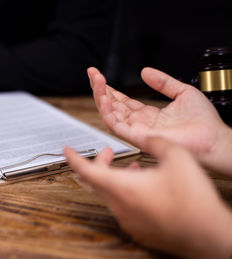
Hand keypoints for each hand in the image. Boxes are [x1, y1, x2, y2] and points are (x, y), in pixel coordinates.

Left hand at [64, 138, 231, 258]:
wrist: (209, 236)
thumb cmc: (192, 201)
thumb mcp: (176, 157)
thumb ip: (156, 142)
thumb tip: (147, 138)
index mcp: (121, 187)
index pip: (86, 171)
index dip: (74, 158)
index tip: (67, 151)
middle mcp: (119, 205)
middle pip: (97, 181)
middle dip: (100, 163)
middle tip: (109, 152)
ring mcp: (127, 220)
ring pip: (111, 193)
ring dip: (115, 177)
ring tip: (133, 166)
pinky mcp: (138, 229)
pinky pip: (123, 207)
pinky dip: (125, 192)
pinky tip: (144, 186)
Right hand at [88, 67, 231, 174]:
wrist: (214, 138)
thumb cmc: (204, 122)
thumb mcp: (182, 92)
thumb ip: (163, 82)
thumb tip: (145, 72)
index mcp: (148, 114)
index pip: (122, 101)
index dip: (110, 88)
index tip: (100, 75)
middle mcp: (139, 123)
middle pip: (112, 105)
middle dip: (100, 88)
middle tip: (93, 73)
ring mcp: (137, 131)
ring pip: (110, 113)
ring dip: (101, 97)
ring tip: (97, 81)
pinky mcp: (137, 137)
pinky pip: (115, 125)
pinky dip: (107, 111)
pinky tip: (104, 97)